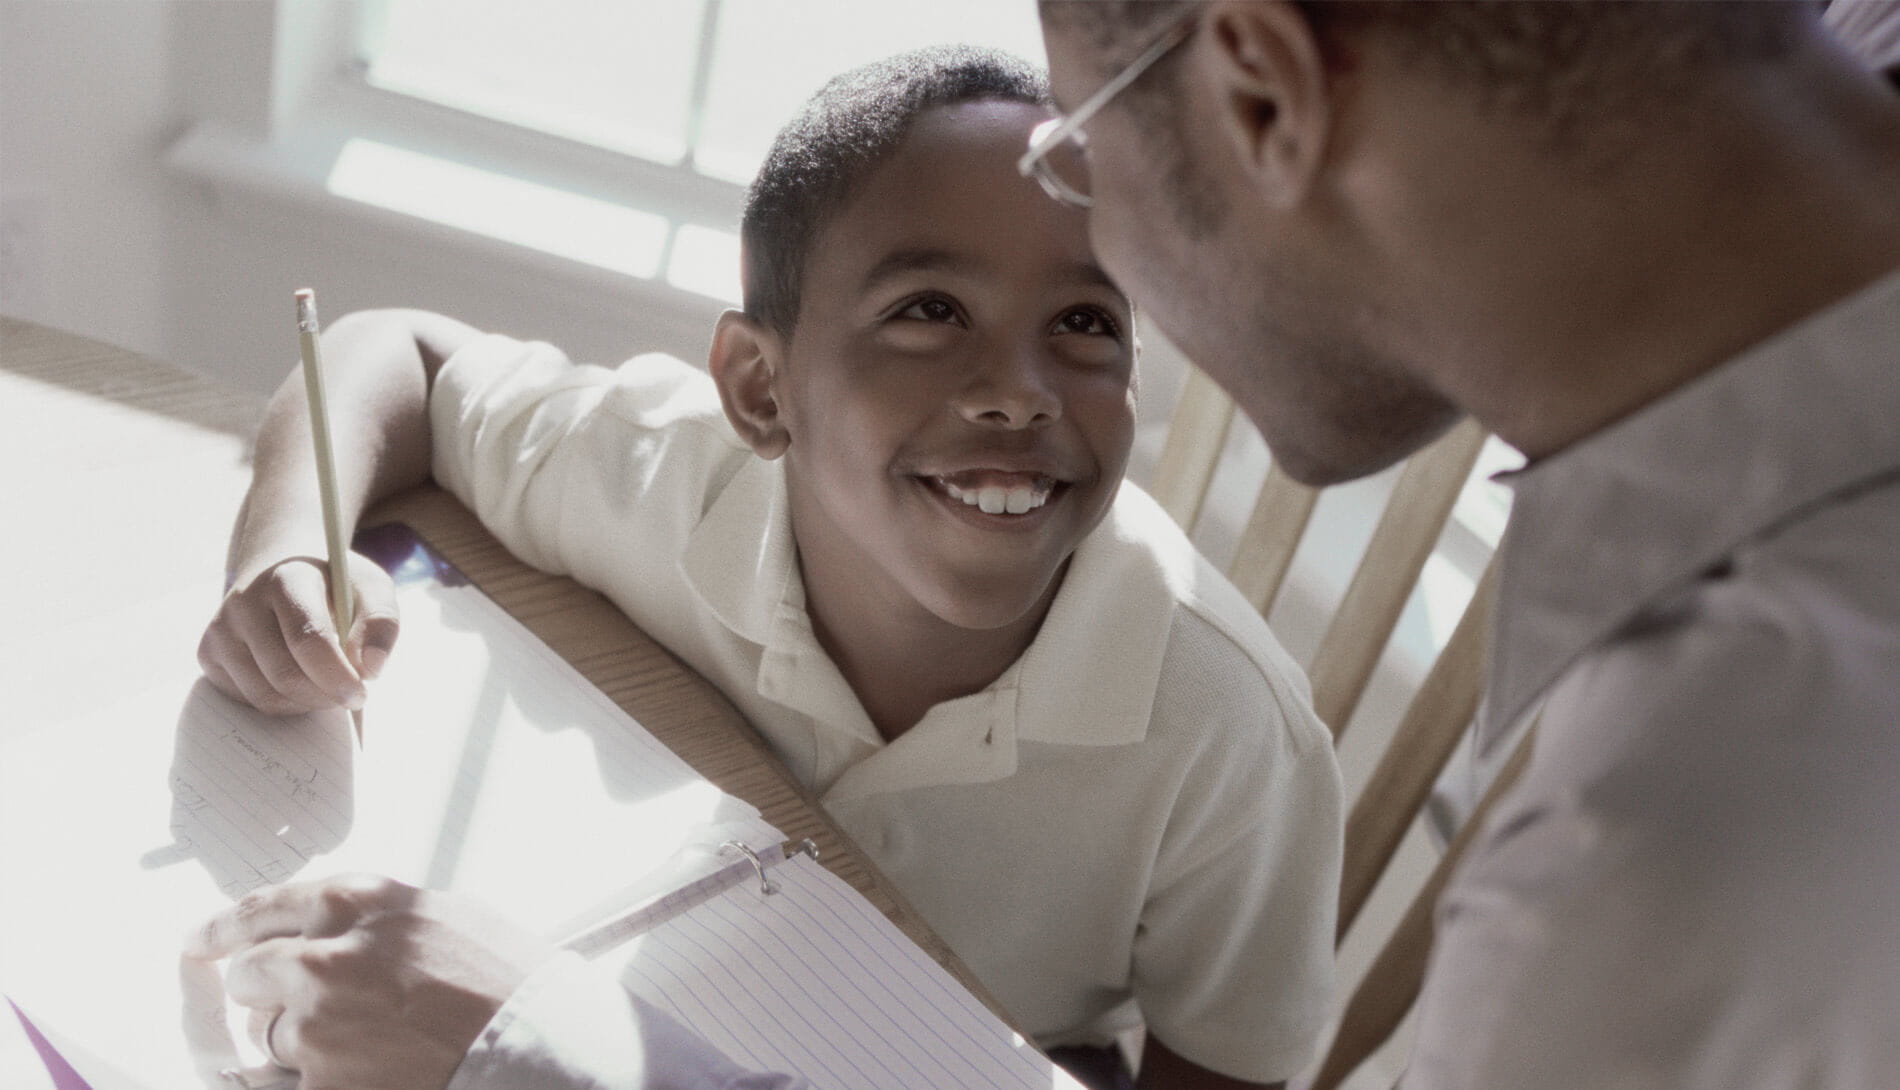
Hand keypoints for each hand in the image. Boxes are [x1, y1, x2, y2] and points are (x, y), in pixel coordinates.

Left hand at [184, 874, 552, 1089]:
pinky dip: (322, 1080)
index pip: (261, 908)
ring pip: (272, 1035)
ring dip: (305, 1040)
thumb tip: (329, 930)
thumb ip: (376, 918)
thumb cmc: (508, 981)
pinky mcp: (322, 1085)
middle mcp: (325, 957)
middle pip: (250, 974)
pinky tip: (370, 1069)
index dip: (223, 927)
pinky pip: (294, 1083)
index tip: (200, 939)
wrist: (537, 1045)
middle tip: (307, 1002)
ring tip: (369, 1041)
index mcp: (357, 903)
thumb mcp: (443, 916)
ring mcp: (318, 1026)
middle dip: (267, 990)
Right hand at [198, 553, 399, 714]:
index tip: (361, 693)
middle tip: (351, 695)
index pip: (308, 637)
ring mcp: (220, 630)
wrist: (282, 570)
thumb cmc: (333, 584)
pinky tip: (298, 680)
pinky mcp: (209, 653)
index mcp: (287, 578)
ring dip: (306, 703)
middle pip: (286, 675)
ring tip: (327, 684)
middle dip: (325, 696)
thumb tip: (371, 668)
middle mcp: (243, 603)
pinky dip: (282, 703)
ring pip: (266, 695)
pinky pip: (248, 699)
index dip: (337, 674)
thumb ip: (381, 622)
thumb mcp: (370, 588)